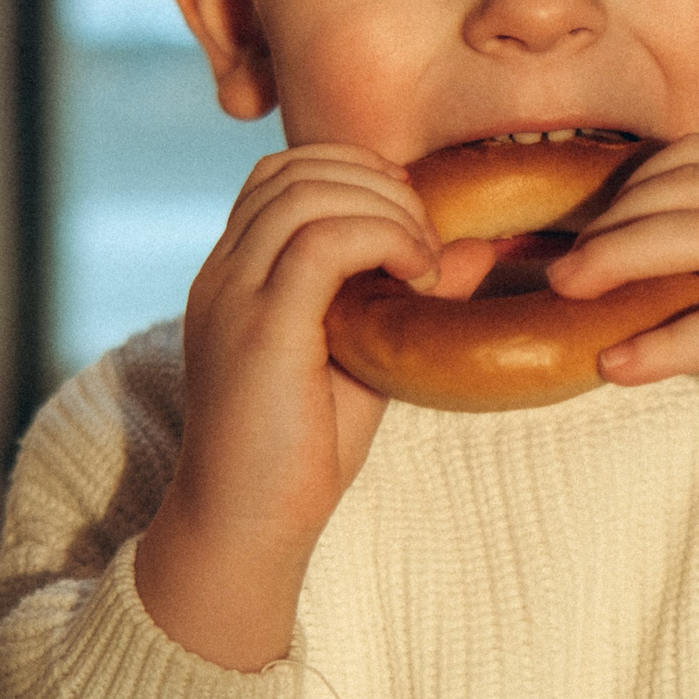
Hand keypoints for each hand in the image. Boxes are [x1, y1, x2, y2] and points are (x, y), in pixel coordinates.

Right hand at [137, 144, 486, 668]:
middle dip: (376, 181)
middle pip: (293, 167)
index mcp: (234, 276)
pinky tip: (418, 278)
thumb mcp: (363, 359)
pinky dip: (384, 239)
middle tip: (426, 238)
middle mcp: (222, 274)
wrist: (245, 530)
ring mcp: (231, 296)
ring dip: (385, 207)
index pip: (282, 175)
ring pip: (307, 191)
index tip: (409, 223)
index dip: (355, 175)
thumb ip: (401, 300)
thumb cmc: (301, 455)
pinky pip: (321, 241)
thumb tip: (476, 246)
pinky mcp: (258, 328)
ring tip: (424, 260)